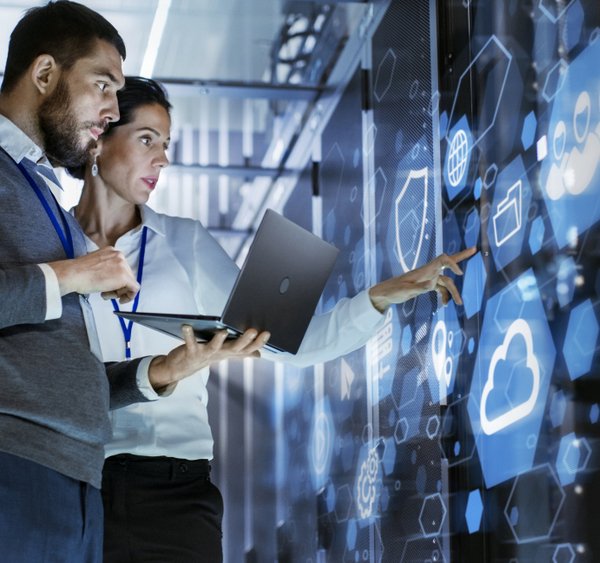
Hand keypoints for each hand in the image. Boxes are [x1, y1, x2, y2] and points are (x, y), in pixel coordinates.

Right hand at [47, 247, 139, 303]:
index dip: (116, 280)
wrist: (73, 274)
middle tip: (106, 292)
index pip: (121, 268)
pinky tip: (121, 300)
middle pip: (127, 275)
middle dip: (118, 286)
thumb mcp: (96, 265)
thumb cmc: (79, 272)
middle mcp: (119, 256)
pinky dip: (129, 296)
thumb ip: (106, 268)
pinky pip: (134, 288)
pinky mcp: (125, 276)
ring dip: (119, 291)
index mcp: (112, 251)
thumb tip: (113, 279)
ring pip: (129, 282)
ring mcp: (123, 265)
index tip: (110, 286)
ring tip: (105, 293)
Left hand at [148, 326, 270, 392]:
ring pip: (215, 347)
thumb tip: (259, 354)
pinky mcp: (191, 352)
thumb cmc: (205, 356)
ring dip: (219, 340)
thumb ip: (241, 352)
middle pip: (235, 348)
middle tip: (253, 331)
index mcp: (229, 352)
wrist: (182, 368)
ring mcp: (206, 354)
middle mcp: (220, 354)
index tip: (267, 333)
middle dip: (245, 340)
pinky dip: (188, 334)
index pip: (248, 349)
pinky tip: (187, 326)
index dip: (258, 343)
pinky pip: (190, 343)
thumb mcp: (225, 353)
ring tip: (223, 331)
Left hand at [368, 247, 477, 312]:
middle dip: (461, 256)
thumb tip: (431, 285)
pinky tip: (444, 305)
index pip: (442, 260)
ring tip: (460, 304)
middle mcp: (429, 272)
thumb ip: (419, 288)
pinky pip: (440, 288)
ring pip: (446, 282)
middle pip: (448, 262)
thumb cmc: (394, 290)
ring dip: (454, 292)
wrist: (386, 293)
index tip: (459, 273)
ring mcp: (428, 278)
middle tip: (475, 249)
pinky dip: (444, 296)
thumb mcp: (405, 291)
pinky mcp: (427, 285)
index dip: (452, 263)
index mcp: (424, 270)